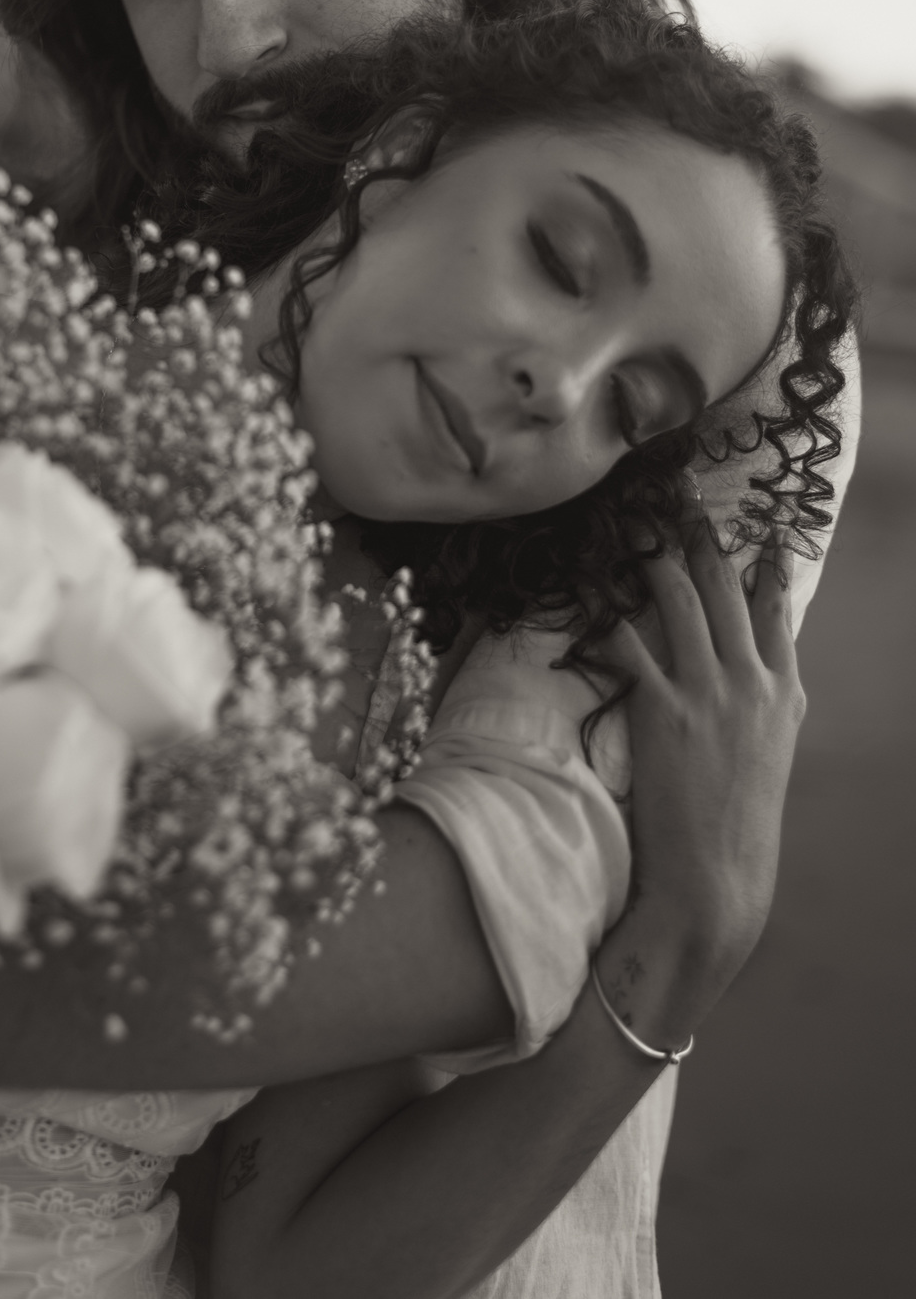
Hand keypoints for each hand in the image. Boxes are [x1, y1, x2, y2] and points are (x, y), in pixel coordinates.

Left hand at [599, 525, 803, 1037]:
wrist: (717, 880)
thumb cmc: (738, 822)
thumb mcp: (771, 754)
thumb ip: (766, 703)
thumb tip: (755, 668)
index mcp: (785, 692)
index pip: (778, 608)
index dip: (767, 561)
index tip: (761, 522)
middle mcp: (752, 681)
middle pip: (726, 588)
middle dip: (702, 535)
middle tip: (683, 495)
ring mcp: (709, 692)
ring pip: (679, 600)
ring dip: (652, 555)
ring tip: (632, 522)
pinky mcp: (663, 709)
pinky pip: (630, 642)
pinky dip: (607, 610)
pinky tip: (590, 585)